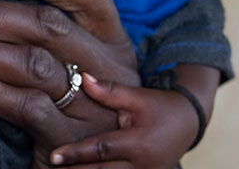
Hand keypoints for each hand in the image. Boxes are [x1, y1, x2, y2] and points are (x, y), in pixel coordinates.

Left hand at [0, 0, 139, 167]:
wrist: (79, 166)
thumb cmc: (62, 100)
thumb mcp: (63, 60)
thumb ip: (34, 26)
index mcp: (110, 39)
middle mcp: (110, 69)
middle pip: (50, 27)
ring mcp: (94, 106)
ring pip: (34, 64)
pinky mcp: (70, 140)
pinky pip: (26, 107)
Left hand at [47, 73, 199, 167]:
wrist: (189, 124)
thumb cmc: (160, 107)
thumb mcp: (137, 96)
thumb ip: (109, 91)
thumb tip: (81, 78)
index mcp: (138, 144)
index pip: (101, 150)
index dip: (76, 153)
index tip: (53, 156)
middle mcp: (142, 166)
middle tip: (49, 167)